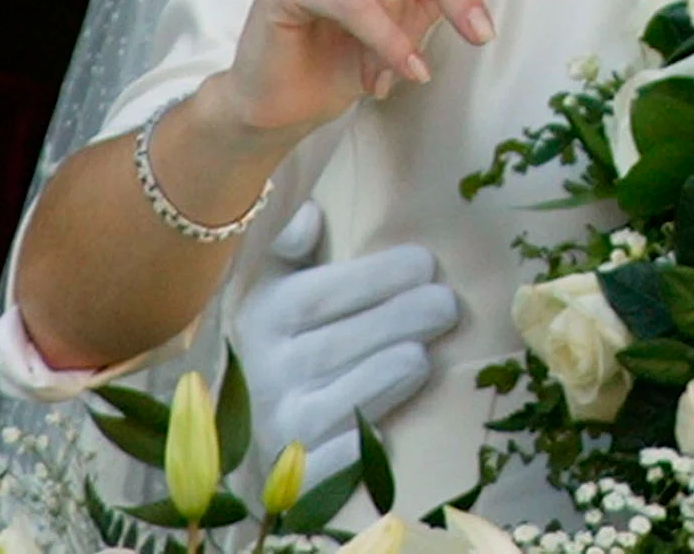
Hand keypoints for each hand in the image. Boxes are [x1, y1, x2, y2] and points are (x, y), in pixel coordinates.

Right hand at [237, 202, 457, 471]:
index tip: (425, 263)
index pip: (318, 296)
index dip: (376, 278)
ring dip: (399, 371)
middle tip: (446, 304)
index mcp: (260, 320)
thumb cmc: (283, 339)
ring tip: (424, 352)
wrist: (247, 433)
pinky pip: (345, 458)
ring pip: (354, 397)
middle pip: (343, 346)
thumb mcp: (274, 286)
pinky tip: (395, 422)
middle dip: (405, 320)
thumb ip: (288, 247)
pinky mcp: (300, 478)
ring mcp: (281, 428)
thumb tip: (308, 214)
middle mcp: (264, 375)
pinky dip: (371, 442)